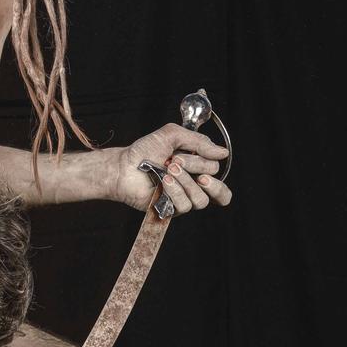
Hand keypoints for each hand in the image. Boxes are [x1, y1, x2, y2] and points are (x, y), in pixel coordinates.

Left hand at [111, 119, 232, 214]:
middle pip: (220, 192)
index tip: (193, 152)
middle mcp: (193, 186)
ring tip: (168, 169)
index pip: (218, 174)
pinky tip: (163, 181)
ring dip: (186, 181)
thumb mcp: (174, 135)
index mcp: (197, 169)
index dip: (210, 164)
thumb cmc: (145, 151)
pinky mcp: (171, 210)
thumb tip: (223, 153)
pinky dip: (175, 191)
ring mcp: (183, 200)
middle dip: (199, 170)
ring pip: (201, 200)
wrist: (123, 166)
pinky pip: (185, 206)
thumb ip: (199, 142)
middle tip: (177, 161)